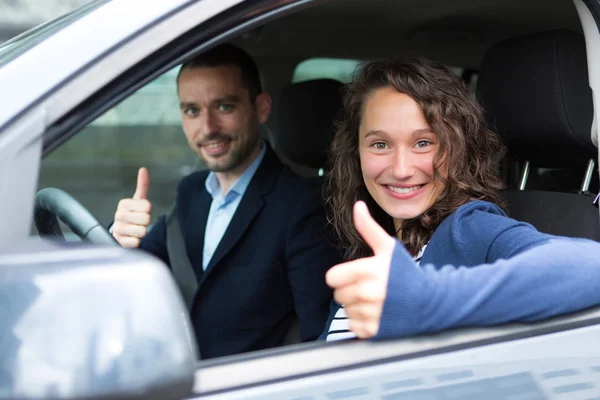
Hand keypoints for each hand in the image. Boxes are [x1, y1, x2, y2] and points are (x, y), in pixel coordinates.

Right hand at [112, 167, 151, 247]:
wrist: (120, 234)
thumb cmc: (132, 215)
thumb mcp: (137, 201)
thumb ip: (142, 186)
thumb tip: (144, 169)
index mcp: (124, 204)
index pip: (147, 206)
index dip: (148, 210)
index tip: (141, 211)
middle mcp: (119, 215)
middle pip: (146, 219)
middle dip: (145, 222)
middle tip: (139, 222)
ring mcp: (118, 229)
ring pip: (142, 231)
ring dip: (142, 232)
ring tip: (135, 230)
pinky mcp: (118, 242)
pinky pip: (136, 242)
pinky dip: (136, 241)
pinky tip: (131, 238)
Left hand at [325, 201, 395, 337]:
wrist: (431, 301)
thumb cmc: (407, 273)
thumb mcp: (388, 247)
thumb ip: (369, 228)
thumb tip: (358, 206)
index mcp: (368, 270)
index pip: (332, 278)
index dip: (341, 277)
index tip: (354, 276)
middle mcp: (368, 293)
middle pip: (338, 296)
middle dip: (350, 292)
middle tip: (368, 288)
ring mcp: (372, 313)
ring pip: (346, 311)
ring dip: (357, 308)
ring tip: (376, 302)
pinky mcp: (375, 330)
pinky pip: (354, 326)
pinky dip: (363, 323)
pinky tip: (377, 314)